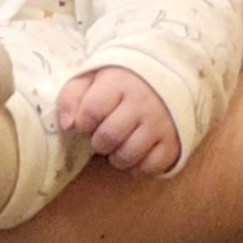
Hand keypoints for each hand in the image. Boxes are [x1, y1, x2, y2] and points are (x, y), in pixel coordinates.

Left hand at [55, 64, 180, 174]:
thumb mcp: (92, 76)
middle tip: (104, 134)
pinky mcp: (173, 142)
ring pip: (127, 156)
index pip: (91, 111)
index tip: (90, 119)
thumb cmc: (122, 79)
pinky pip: (150, 167)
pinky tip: (135, 153)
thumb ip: (71, 96)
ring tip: (119, 144)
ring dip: (116, 156)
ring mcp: (161, 123)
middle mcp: (143, 102)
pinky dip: (137, 167)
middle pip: (108, 137)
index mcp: (120, 82)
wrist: (168, 74)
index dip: (84, 122)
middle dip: (98, 141)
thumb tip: (68, 126)